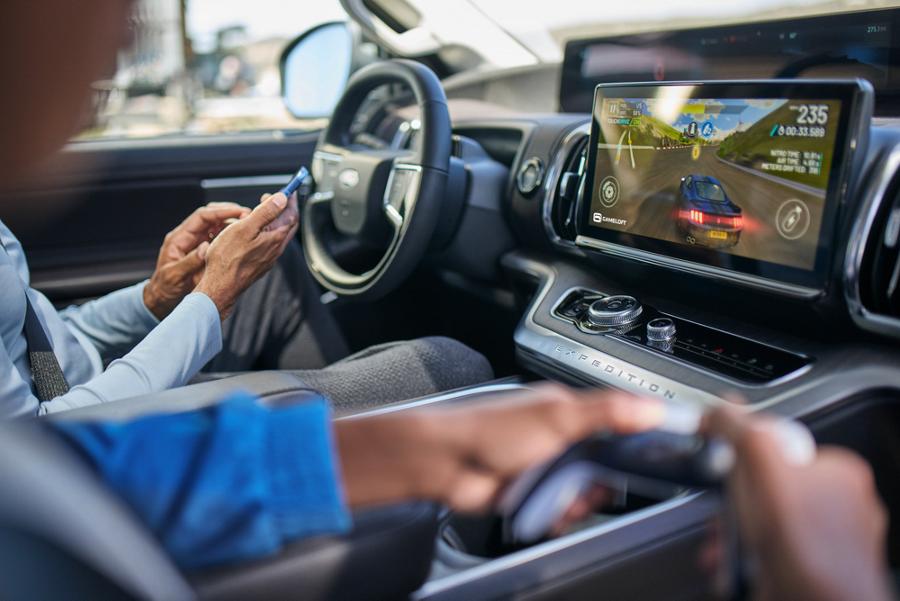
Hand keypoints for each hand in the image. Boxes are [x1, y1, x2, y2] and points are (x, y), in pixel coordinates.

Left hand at [144, 202, 249, 318]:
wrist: (162, 297)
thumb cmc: (165, 287)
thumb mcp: (174, 275)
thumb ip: (189, 261)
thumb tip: (205, 248)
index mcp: (179, 238)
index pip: (201, 216)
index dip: (221, 212)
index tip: (238, 212)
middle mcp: (188, 236)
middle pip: (210, 216)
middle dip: (229, 212)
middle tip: (247, 215)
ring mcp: (196, 242)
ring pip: (216, 225)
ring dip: (231, 223)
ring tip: (247, 224)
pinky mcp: (202, 250)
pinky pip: (218, 237)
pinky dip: (230, 235)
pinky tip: (241, 237)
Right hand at [194, 192, 297, 318]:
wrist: (221, 286)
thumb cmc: (228, 259)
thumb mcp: (245, 228)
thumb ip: (266, 212)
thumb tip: (282, 198)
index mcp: (275, 238)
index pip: (291, 214)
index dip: (290, 200)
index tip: (288, 189)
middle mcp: (276, 249)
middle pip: (288, 224)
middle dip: (285, 209)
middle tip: (277, 198)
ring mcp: (269, 258)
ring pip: (279, 235)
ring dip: (275, 220)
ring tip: (264, 211)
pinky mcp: (261, 264)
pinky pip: (270, 244)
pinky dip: (268, 232)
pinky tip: (256, 232)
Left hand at [335, 384, 664, 511]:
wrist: (445, 463)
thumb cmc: (489, 429)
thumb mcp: (556, 415)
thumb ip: (607, 411)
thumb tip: (652, 406)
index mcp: (568, 408)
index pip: (620, 421)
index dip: (636, 440)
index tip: (646, 458)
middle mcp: (560, 434)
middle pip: (606, 464)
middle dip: (600, 480)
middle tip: (587, 482)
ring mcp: (546, 464)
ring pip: (585, 490)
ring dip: (576, 500)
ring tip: (558, 497)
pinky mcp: (533, 490)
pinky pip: (562, 508)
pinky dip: (557, 513)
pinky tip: (545, 508)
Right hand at [706, 406, 891, 600]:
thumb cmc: (807, 548)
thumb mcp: (762, 466)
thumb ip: (741, 431)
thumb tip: (720, 407)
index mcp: (838, 472)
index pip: (778, 445)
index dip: (744, 455)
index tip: (726, 468)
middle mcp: (838, 506)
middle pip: (765, 486)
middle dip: (732, 502)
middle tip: (723, 513)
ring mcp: (824, 542)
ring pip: (762, 522)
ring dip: (731, 532)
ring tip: (723, 543)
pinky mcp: (807, 570)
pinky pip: (764, 552)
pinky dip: (740, 557)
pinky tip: (732, 563)